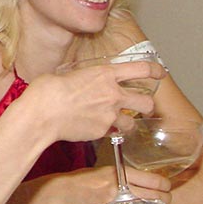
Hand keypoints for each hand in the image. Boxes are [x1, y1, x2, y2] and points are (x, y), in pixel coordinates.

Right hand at [26, 60, 165, 142]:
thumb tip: (79, 79)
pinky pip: (112, 133)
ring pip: (132, 123)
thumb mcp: (68, 73)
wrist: (42, 114)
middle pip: (147, 102)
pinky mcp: (102, 132)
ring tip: (117, 123)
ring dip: (127, 123)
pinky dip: (107, 133)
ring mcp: (109, 115)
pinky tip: (94, 129)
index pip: (142, 69)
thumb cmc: (48, 90)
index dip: (155, 71)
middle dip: (147, 105)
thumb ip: (83, 77)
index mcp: (105, 74)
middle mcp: (113, 94)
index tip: (160, 73)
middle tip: (141, 107)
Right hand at [55, 166, 170, 203]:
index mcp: (120, 174)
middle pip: (156, 198)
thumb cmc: (84, 179)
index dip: (166, 185)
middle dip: (166, 201)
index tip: (166, 187)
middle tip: (165, 202)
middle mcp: (120, 189)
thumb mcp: (107, 170)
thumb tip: (150, 184)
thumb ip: (127, 176)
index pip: (155, 181)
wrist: (64, 193)